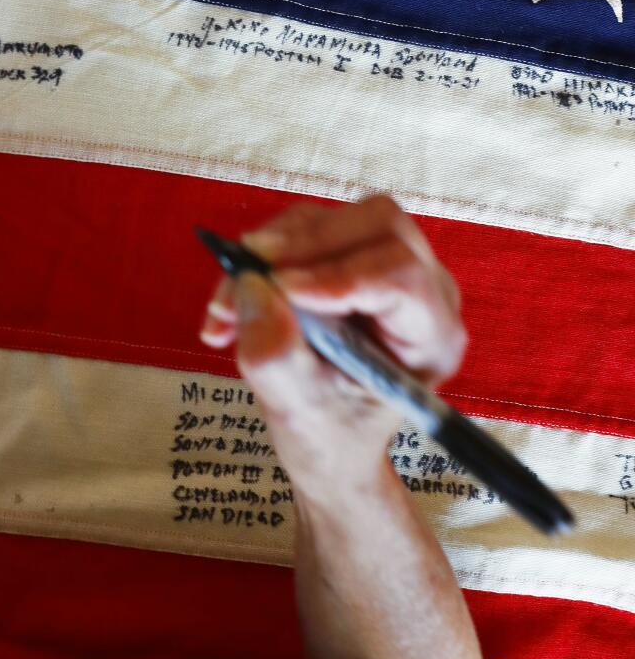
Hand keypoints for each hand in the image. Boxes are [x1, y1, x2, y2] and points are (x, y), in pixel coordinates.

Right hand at [198, 194, 466, 496]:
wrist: (327, 440)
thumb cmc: (328, 436)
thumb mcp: (298, 411)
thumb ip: (276, 355)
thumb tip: (253, 288)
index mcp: (432, 337)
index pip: (402, 277)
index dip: (339, 274)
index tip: (277, 289)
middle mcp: (425, 290)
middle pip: (378, 226)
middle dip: (304, 244)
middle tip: (246, 273)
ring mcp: (389, 265)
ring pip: (334, 219)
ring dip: (271, 251)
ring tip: (227, 306)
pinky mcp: (350, 253)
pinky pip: (305, 227)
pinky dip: (261, 256)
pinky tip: (232, 302)